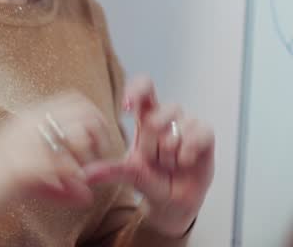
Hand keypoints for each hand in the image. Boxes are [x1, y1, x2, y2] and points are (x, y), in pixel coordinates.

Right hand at [0, 92, 116, 244]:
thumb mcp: (21, 166)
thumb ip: (54, 171)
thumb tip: (85, 190)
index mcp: (27, 118)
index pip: (76, 100)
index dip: (95, 118)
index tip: (97, 143)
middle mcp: (27, 123)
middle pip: (85, 113)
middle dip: (99, 137)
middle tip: (96, 162)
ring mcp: (24, 143)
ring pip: (79, 137)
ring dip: (87, 160)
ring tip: (81, 179)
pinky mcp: (20, 167)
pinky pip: (64, 166)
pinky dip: (74, 181)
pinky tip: (72, 193)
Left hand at [84, 77, 214, 236]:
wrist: (174, 203)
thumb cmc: (152, 182)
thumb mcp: (130, 176)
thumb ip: (112, 171)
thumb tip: (87, 174)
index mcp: (147, 119)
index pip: (145, 88)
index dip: (138, 90)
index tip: (127, 108)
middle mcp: (168, 118)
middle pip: (158, 114)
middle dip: (153, 144)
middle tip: (155, 160)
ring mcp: (188, 124)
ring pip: (180, 124)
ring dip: (172, 152)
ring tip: (171, 164)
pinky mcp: (205, 133)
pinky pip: (199, 132)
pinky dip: (189, 151)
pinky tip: (186, 161)